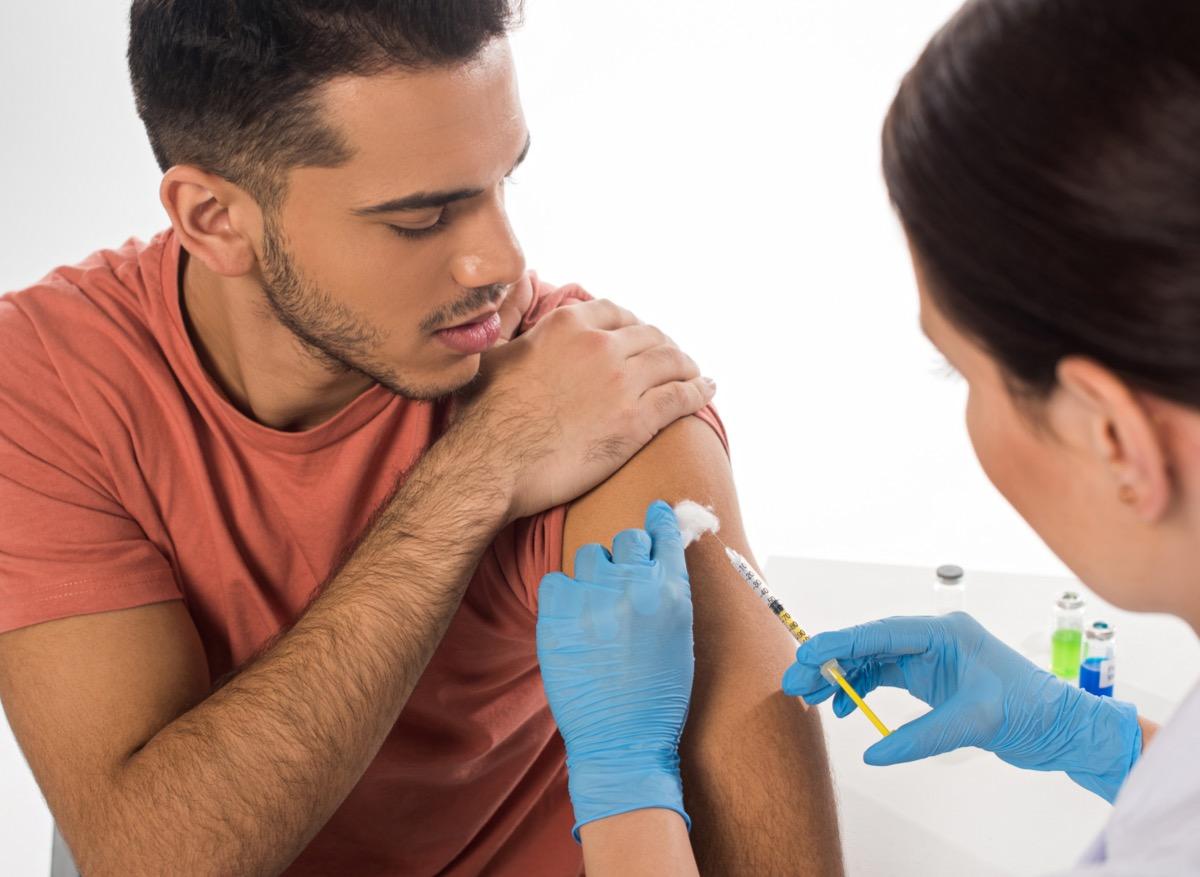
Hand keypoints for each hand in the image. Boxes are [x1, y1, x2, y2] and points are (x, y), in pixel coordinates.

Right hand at [460, 297, 714, 521]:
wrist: (494, 463)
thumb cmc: (484, 416)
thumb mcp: (495, 353)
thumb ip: (515, 321)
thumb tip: (517, 292)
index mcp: (567, 325)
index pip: (615, 312)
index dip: (632, 325)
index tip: (638, 336)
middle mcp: (600, 345)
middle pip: (649, 335)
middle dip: (663, 345)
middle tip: (671, 359)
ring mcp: (622, 382)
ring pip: (671, 362)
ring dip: (687, 366)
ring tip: (694, 374)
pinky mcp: (637, 421)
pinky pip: (681, 397)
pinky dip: (699, 391)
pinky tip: (707, 390)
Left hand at [537, 500, 694, 837]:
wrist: (622, 742)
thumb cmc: (658, 695)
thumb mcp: (679, 637)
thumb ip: (668, 591)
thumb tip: (656, 555)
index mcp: (671, 591)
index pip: (665, 530)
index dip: (659, 520)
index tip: (654, 513)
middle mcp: (633, 586)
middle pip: (625, 538)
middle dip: (625, 555)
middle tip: (621, 583)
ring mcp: (592, 599)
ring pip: (588, 555)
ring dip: (593, 573)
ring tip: (596, 609)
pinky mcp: (556, 616)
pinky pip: (555, 581)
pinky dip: (562, 595)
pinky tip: (572, 620)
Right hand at [782, 612, 1140, 801]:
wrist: (1063, 728)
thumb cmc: (1032, 711)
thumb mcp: (974, 723)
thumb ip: (920, 737)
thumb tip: (874, 753)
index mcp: (945, 632)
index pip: (882, 632)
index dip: (840, 642)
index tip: (807, 653)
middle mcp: (934, 638)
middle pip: (869, 644)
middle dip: (830, 661)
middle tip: (796, 682)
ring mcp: (931, 658)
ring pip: (872, 661)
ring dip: (841, 678)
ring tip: (811, 697)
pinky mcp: (931, 679)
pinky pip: (884, 677)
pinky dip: (860, 690)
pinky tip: (843, 706)